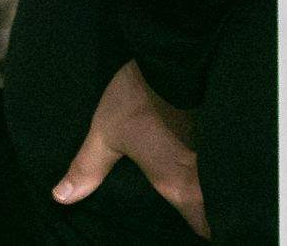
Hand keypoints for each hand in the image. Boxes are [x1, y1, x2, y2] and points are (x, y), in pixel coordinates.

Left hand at [54, 61, 210, 238]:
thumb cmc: (140, 100)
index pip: (204, 228)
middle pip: (217, 210)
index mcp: (178, 185)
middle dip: (211, 215)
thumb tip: (61, 197)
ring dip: (216, 191)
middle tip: (199, 214)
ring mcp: (218, 154)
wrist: (175, 58)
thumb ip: (87, 168)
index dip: (203, 234)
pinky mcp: (224, 131)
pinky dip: (219, 166)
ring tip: (203, 189)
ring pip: (223, 185)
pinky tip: (204, 159)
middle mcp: (204, 177)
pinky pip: (225, 160)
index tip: (195, 234)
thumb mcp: (106, 134)